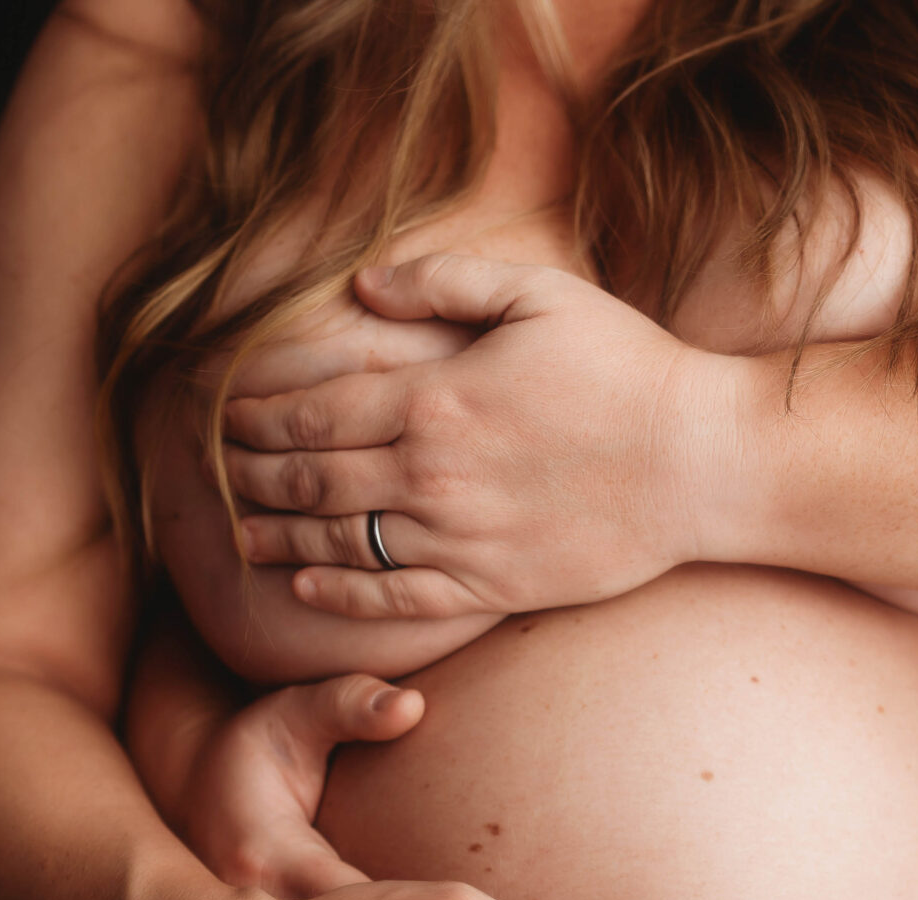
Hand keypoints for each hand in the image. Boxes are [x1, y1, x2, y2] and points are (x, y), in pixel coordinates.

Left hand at [218, 253, 732, 620]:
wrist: (704, 462)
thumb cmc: (628, 368)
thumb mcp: (540, 296)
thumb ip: (443, 282)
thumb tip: (362, 284)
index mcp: (434, 399)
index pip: (310, 412)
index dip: (253, 416)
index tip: (220, 416)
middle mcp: (432, 476)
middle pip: (308, 480)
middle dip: (248, 475)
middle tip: (213, 474)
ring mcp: (460, 538)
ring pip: (338, 544)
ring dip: (278, 538)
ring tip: (240, 533)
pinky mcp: (491, 586)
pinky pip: (394, 599)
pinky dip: (339, 596)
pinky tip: (306, 588)